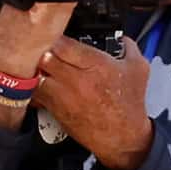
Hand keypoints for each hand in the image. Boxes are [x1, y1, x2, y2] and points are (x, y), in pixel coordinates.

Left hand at [34, 35, 155, 169]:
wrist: (122, 137)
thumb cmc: (129, 105)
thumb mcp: (138, 70)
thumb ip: (128, 47)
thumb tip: (120, 37)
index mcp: (96, 65)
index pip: (63, 43)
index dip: (56, 34)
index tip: (57, 32)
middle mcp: (76, 79)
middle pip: (44, 55)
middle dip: (42, 48)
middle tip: (43, 45)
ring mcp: (62, 95)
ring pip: (34, 73)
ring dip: (33, 66)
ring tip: (36, 61)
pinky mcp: (54, 108)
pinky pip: (33, 92)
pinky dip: (32, 84)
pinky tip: (38, 80)